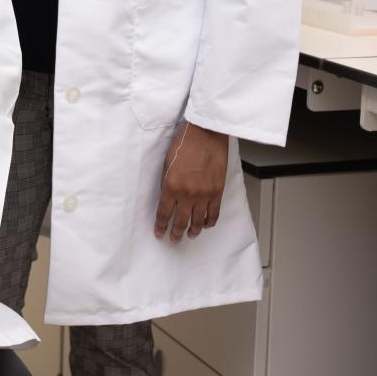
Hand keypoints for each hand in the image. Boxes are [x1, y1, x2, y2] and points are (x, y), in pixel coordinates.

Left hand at [155, 121, 227, 242]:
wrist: (205, 135)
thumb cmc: (185, 145)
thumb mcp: (167, 164)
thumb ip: (167, 183)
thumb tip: (167, 198)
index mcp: (171, 186)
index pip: (163, 213)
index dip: (160, 225)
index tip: (159, 233)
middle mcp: (187, 194)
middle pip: (180, 221)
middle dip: (175, 233)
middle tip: (173, 240)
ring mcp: (203, 195)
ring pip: (197, 221)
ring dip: (192, 231)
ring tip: (189, 236)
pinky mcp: (217, 192)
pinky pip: (213, 214)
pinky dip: (208, 222)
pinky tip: (204, 225)